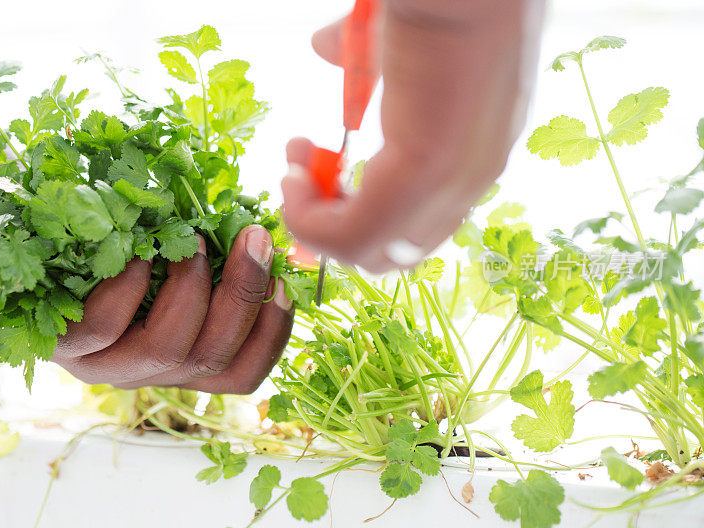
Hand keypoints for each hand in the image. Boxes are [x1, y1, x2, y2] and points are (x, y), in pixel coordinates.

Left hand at [52, 225, 293, 393]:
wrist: (35, 262)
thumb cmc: (117, 258)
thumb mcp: (173, 265)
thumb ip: (215, 262)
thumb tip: (265, 237)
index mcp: (182, 364)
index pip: (242, 373)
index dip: (273, 332)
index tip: (285, 279)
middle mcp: (150, 374)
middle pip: (212, 358)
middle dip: (244, 295)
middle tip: (255, 239)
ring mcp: (107, 367)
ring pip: (168, 348)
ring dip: (193, 289)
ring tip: (194, 242)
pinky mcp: (64, 348)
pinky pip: (104, 327)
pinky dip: (129, 288)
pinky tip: (139, 256)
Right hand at [282, 0, 544, 272]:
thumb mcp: (394, 35)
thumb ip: (364, 56)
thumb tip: (323, 47)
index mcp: (471, 150)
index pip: (417, 222)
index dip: (358, 208)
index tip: (318, 166)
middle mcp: (470, 178)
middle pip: (396, 250)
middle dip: (333, 223)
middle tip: (300, 175)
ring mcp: (452, 181)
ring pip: (373, 254)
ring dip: (315, 224)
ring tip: (295, 173)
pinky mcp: (425, 172)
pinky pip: (355, 236)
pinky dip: (311, 220)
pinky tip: (296, 175)